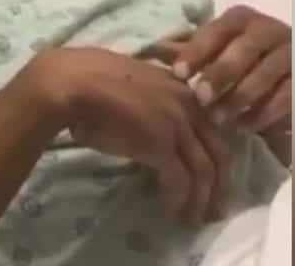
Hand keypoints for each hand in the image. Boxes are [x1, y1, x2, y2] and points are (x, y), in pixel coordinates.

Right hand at [24, 47, 229, 225]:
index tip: (214, 175)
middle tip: (215, 207)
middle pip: (220, 151)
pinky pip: (180, 181)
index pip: (214, 126)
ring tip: (194, 218)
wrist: (73, 82)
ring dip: (201, 199)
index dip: (215, 154)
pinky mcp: (161, 146)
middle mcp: (188, 104)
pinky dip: (178, 201)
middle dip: (221, 183)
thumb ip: (153, 99)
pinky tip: (171, 211)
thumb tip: (150, 122)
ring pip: (204, 170)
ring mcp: (177, 125)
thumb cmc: (90, 77)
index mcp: (182, 87)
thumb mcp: (134, 80)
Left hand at [168, 6, 290, 132]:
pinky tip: (246, 126)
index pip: (217, 30)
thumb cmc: (242, 59)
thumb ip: (190, 51)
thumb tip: (152, 51)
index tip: (178, 74)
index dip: (197, 51)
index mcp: (242, 19)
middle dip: (221, 73)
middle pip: (245, 49)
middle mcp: (269, 30)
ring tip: (220, 118)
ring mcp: (292, 52)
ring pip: (267, 73)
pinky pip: (287, 95)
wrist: (294, 68)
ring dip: (241, 96)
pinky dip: (265, 112)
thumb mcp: (217, 50)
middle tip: (201, 98)